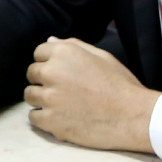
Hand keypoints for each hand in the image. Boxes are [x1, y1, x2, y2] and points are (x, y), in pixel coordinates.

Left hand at [24, 39, 156, 153]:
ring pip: (29, 95)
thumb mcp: (101, 56)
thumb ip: (73, 46)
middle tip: (62, 90)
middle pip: (32, 74)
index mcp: (64, 53)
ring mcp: (49, 97)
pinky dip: (44, 118)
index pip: (39, 53)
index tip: (62, 73)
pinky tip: (60, 118)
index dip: (50, 62)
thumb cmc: (120, 84)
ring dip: (41, 99)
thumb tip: (50, 41)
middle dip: (43, 80)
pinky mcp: (50, 120)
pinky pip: (33, 117)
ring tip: (62, 104)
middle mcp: (51, 72)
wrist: (132, 116)